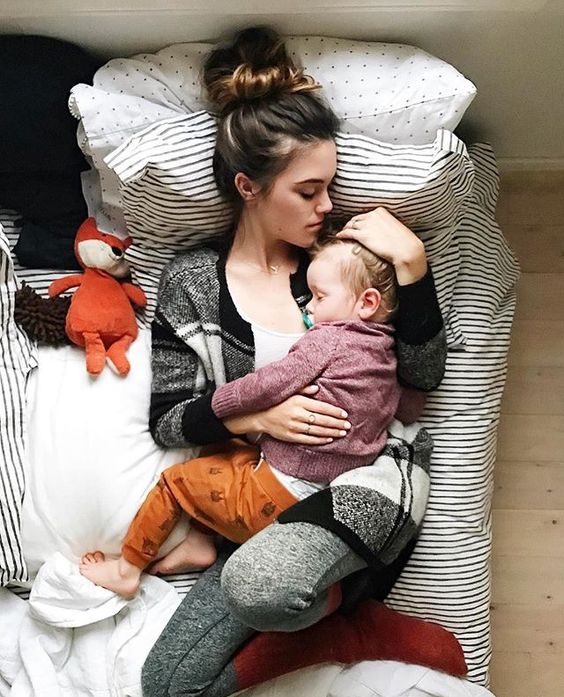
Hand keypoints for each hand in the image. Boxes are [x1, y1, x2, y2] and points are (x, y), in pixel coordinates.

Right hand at [224, 385, 350, 445]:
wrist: (260, 415)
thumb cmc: (277, 403)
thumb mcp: (289, 392)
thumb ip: (304, 389)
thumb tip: (317, 388)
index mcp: (299, 402)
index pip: (321, 407)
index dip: (334, 411)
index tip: (344, 414)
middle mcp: (298, 414)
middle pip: (322, 420)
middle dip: (337, 423)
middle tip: (348, 425)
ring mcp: (294, 427)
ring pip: (317, 430)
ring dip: (331, 432)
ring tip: (342, 432)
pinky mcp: (291, 436)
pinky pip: (309, 439)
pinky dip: (320, 440)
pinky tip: (329, 439)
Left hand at [338, 207, 426, 284]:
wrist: (405, 250)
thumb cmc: (402, 241)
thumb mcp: (393, 226)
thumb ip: (384, 224)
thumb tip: (379, 230)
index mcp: (380, 211)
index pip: (365, 214)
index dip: (360, 220)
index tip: (357, 225)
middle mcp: (372, 215)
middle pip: (356, 219)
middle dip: (351, 224)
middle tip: (347, 229)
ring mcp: (366, 225)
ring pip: (350, 225)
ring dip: (345, 229)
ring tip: (343, 233)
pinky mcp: (362, 235)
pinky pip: (347, 233)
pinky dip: (342, 234)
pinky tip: (339, 236)